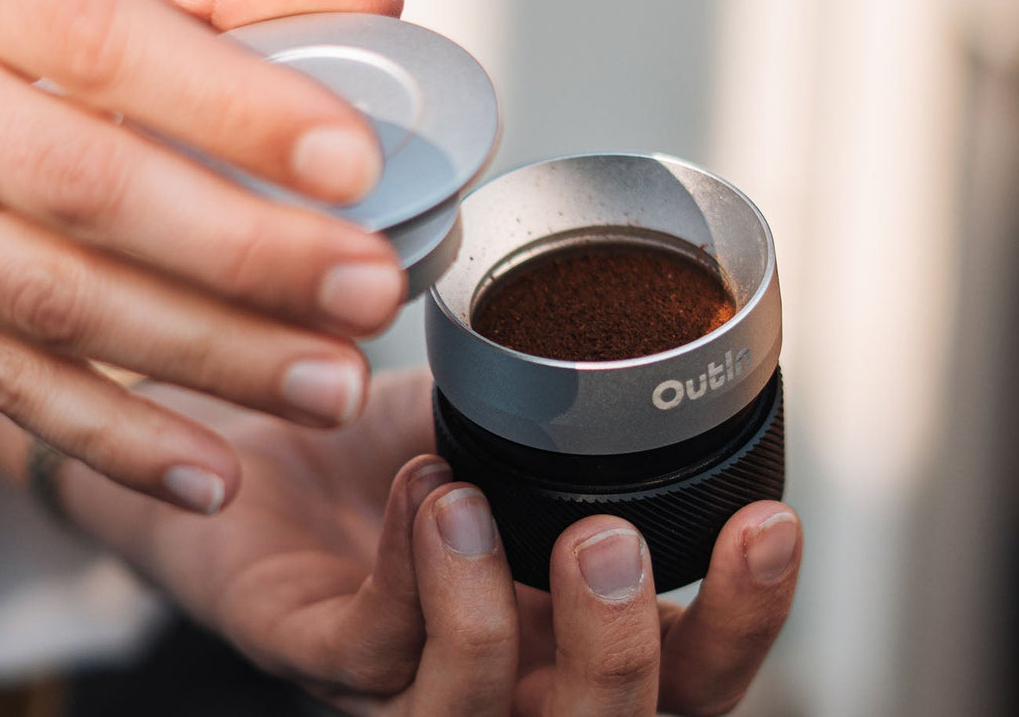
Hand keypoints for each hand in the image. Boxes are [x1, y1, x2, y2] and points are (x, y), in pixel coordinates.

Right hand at [0, 0, 406, 512]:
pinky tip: (207, 472)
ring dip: (202, 358)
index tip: (352, 159)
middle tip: (366, 290)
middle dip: (244, 254)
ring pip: (50, 303)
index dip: (234, 107)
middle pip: (84, 189)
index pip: (102, 41)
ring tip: (323, 384)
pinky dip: (109, 437)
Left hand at [61, 369, 801, 714]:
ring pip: (471, 711)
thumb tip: (666, 338)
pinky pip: (365, 646)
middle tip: (606, 538)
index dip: (741, 619)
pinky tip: (417, 482)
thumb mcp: (504, 421)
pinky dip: (398, 568)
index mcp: (567, 625)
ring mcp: (402, 676)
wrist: (250, 429)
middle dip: (618, 647)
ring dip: (484, 610)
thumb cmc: (388, 440)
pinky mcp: (309, 650)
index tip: (768, 523)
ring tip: (471, 495)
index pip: (684, 669)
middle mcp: (502, 672)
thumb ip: (580, 417)